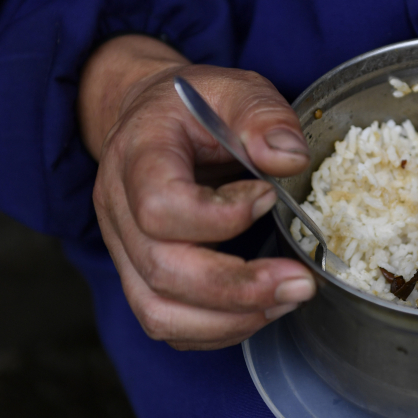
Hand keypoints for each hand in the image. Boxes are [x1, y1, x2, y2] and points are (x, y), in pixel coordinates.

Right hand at [78, 35, 315, 349]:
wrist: (151, 118)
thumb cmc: (195, 106)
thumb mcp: (235, 89)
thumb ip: (263, 116)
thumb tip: (289, 158)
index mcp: (138, 153)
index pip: (159, 205)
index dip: (219, 216)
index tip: (268, 197)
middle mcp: (118, 206)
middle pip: (162, 270)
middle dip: (238, 287)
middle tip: (300, 282)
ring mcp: (123, 247)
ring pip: (158, 311)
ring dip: (230, 319)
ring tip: (287, 299)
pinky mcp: (139, 275)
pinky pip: (167, 323)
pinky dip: (217, 329)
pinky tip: (262, 309)